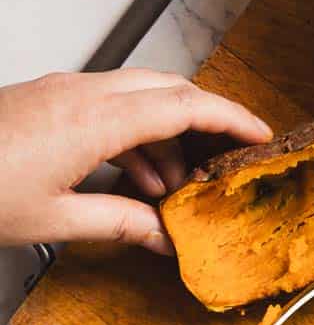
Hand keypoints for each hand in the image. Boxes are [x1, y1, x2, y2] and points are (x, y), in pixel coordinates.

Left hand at [0, 70, 270, 252]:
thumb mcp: (54, 221)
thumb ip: (119, 223)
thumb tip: (161, 237)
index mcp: (94, 120)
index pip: (184, 106)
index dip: (230, 119)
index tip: (259, 134)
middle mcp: (81, 94)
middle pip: (166, 88)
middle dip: (205, 118)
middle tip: (227, 152)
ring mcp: (60, 92)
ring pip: (135, 96)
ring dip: (163, 133)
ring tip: (172, 187)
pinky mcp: (44, 100)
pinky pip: (105, 105)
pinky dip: (131, 133)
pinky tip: (130, 176)